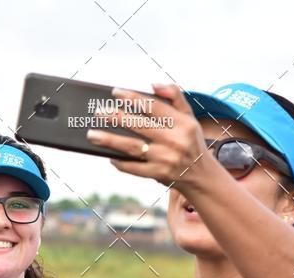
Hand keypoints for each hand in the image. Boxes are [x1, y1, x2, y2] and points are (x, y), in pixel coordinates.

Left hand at [86, 83, 210, 189]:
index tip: (115, 93)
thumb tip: (153, 85)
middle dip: (116, 117)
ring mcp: (164, 159)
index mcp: (182, 123)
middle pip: (139, 125)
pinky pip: (134, 168)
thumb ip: (175, 96)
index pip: (153, 107)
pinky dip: (120, 162)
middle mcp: (174, 141)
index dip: (133, 98)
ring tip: (93, 134)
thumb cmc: (191, 142)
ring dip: (110, 140)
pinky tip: (108, 155)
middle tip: (98, 112)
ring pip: (132, 147)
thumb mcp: (190, 117)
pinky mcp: (157, 174)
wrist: (200, 176)